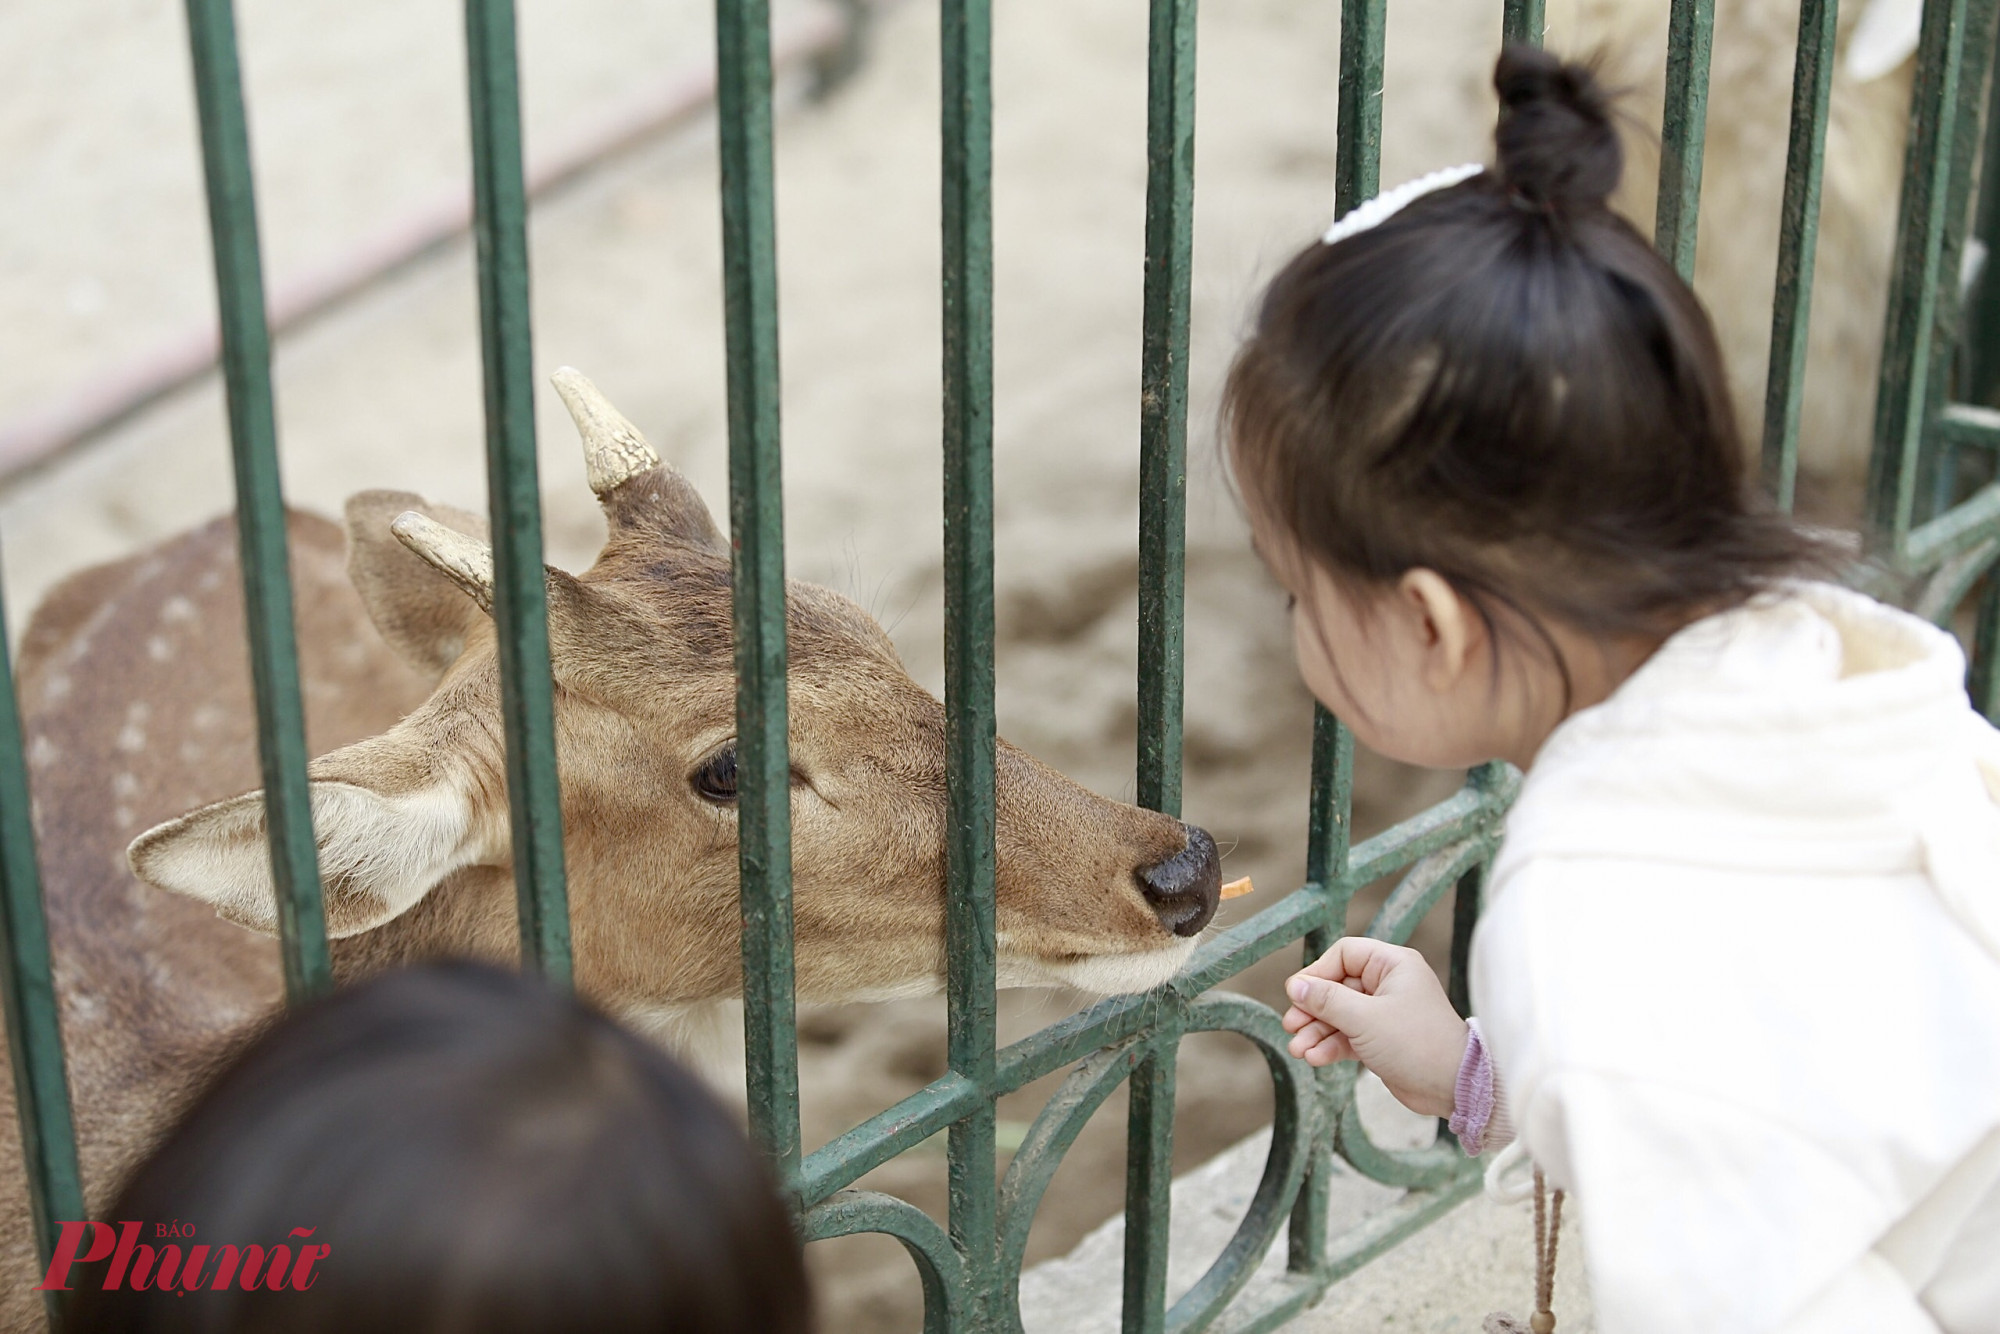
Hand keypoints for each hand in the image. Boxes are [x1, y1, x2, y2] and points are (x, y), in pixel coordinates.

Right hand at [1281, 937, 1467, 1118]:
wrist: (1453, 1086)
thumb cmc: (1418, 1044)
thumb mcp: (1365, 1019)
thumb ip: (1327, 1000)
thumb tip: (1295, 986)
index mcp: (1392, 965)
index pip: (1343, 955)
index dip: (1317, 973)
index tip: (1297, 994)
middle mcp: (1388, 985)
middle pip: (1337, 987)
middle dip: (1312, 1009)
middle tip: (1291, 1026)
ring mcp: (1385, 1013)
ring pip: (1339, 1015)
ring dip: (1317, 1032)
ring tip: (1298, 1049)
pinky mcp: (1382, 1040)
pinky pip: (1348, 1036)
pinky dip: (1331, 1046)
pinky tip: (1315, 1058)